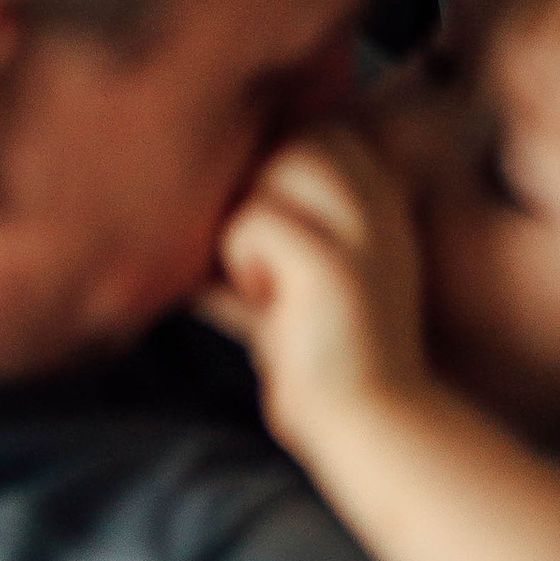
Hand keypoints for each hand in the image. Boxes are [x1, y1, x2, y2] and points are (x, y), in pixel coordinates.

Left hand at [197, 123, 431, 463]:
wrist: (371, 431)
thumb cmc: (320, 366)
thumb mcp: (292, 286)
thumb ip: (260, 241)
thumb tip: (179, 215)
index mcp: (380, 203)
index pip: (322, 129)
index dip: (278, 164)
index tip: (264, 228)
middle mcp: (378, 204)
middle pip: (299, 134)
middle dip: (260, 187)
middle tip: (257, 260)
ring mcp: (361, 228)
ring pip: (276, 163)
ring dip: (247, 224)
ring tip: (263, 285)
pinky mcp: (330, 262)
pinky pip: (253, 222)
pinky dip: (240, 265)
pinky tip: (266, 309)